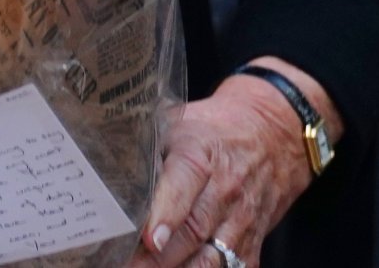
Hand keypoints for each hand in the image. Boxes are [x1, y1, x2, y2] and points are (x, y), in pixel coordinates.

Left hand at [128, 72, 319, 267]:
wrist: (272, 137)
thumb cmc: (212, 131)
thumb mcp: (178, 124)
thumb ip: (146, 146)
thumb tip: (106, 164)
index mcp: (200, 151)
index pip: (184, 182)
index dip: (167, 212)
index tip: (149, 237)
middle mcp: (224, 189)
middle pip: (193, 231)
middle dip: (158, 258)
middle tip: (125, 265)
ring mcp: (240, 220)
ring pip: (211, 259)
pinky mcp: (251, 244)